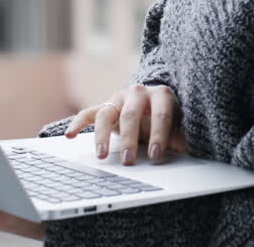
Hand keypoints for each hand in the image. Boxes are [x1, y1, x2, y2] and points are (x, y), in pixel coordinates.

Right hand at [65, 83, 187, 164]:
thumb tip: (183, 148)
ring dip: (102, 135)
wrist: (155, 103)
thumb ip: (181, 136)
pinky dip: (78, 123)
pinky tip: (70, 135)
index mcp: (161, 94)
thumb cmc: (168, 118)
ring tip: (101, 155)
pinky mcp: (105, 107)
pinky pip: (88, 113)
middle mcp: (138, 92)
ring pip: (107, 114)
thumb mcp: (179, 126)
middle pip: (131, 114)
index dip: (159, 135)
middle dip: (129, 138)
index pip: (161, 113)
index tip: (156, 155)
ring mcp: (119, 99)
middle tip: (128, 160)